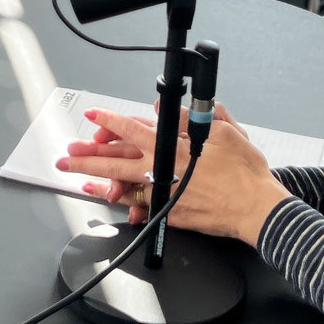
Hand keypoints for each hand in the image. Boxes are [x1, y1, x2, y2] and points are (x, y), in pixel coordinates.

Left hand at [57, 104, 289, 246]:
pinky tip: (111, 201)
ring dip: (99, 182)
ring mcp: (165, 196)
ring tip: (79, 179)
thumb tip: (163, 108)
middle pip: (116, 162)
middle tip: (67, 155)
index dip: (109, 121)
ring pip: (123, 187)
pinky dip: (125, 204)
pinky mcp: (171, 215)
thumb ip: (191, 117)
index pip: (132, 130)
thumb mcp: (223, 131)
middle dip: (88, 157)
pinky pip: (142, 208)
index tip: (92, 116)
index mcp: (173, 148)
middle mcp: (163, 172)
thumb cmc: (245, 171)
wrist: (256, 208)